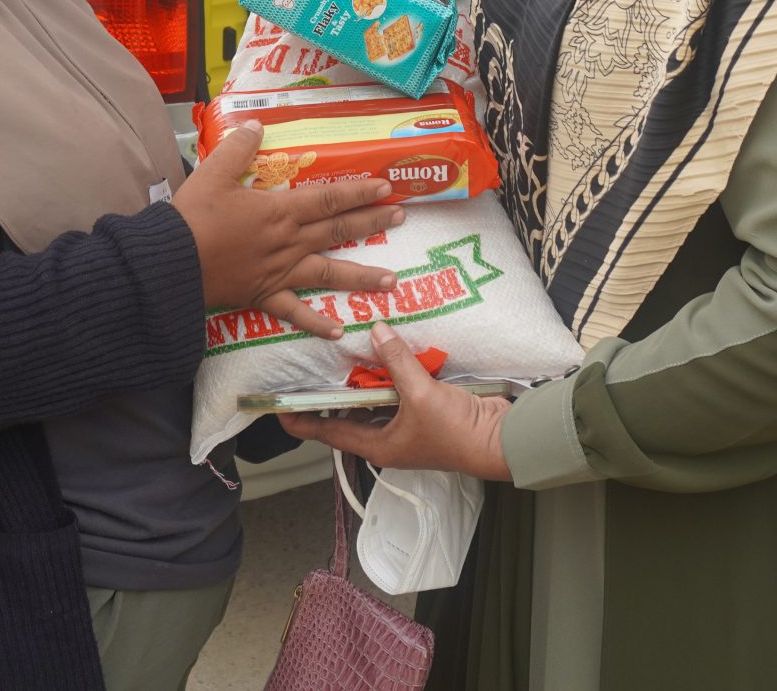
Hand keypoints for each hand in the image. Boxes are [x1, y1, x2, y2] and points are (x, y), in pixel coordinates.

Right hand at [175, 121, 401, 338]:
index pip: (328, 198)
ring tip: (392, 281)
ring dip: (361, 276)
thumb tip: (257, 126)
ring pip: (328, 273)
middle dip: (371, 223)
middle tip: (401, 218)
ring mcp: (280, 272)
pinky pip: (296, 313)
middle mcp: (289, 242)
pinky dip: (317, 324)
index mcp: (280, 211)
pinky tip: (338, 332)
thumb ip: (239, 148)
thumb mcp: (213, 173)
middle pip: (337, 230)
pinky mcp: (264, 296)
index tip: (386, 188)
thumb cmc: (192, 217)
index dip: (358, 192)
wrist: (172, 263)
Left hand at [279, 323, 512, 479]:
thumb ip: (396, 361)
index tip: (278, 406)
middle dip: (330, 394)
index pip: (327, 433)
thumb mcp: (420, 394)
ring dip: (361, 382)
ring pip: (372, 403)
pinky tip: (385, 356)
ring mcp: (405, 428)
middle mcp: (386, 439)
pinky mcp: (423, 414)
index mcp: (377, 446)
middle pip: (347, 415)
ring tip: (343, 355)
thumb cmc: (455, 431)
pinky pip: (395, 394)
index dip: (301, 420)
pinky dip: (388, 377)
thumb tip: (376, 331)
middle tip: (310, 368)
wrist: (499, 440)